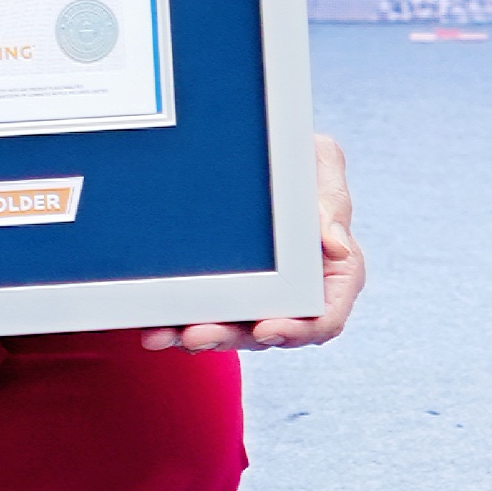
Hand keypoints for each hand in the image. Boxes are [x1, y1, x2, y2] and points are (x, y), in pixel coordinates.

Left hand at [150, 135, 362, 349]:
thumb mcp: (320, 163)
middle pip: (268, 334)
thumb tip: (337, 246)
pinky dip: (180, 324)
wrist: (260, 153)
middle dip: (230, 338)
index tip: (266, 329)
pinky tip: (154, 326)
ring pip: (233, 332)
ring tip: (164, 334)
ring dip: (200, 337)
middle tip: (196, 335)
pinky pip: (207, 316)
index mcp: (333, 275)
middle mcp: (299, 296)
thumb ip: (331, 200)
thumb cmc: (299, 159)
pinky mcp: (229, 294)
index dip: (297, 331)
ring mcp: (262, 299)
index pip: (324, 319)